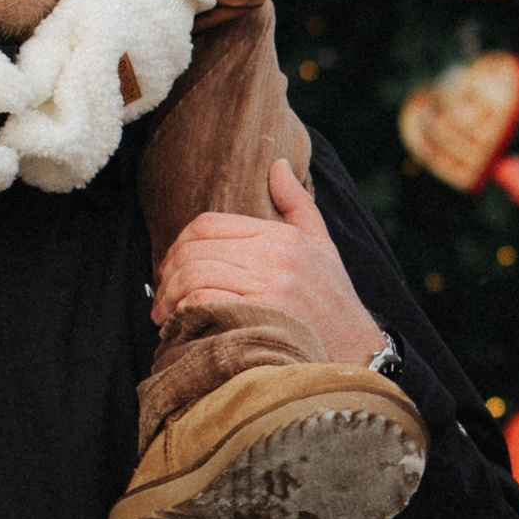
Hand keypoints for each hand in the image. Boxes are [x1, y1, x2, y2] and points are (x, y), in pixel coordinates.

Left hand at [150, 154, 388, 365]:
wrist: (356, 353)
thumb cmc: (334, 302)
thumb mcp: (322, 245)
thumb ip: (297, 204)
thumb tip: (278, 165)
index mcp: (281, 236)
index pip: (209, 224)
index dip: (179, 243)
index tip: (172, 267)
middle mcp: (273, 256)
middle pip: (195, 249)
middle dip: (168, 274)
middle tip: (162, 296)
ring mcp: (267, 287)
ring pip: (194, 274)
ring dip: (171, 296)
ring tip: (168, 314)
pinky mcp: (259, 317)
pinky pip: (203, 301)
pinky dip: (184, 312)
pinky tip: (183, 325)